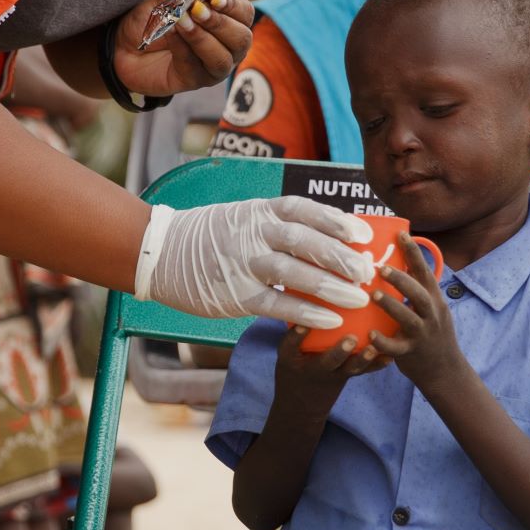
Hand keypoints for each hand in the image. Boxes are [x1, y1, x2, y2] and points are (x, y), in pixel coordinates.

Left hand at [111, 0, 253, 97]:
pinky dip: (183, 48)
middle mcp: (227, 47)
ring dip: (203, 38)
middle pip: (241, 39)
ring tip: (182, 22)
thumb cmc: (152, 19)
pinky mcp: (193, 81)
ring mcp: (212, 67)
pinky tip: (172, 33)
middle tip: (197, 9)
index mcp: (227, 21)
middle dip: (220, 23)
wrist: (122, 43)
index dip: (233, 5)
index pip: (244, 13)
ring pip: (222, 58)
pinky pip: (195, 67)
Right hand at [138, 197, 376, 328]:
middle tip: (369, 271)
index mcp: (260, 210)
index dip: (336, 220)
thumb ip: (279, 225)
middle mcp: (254, 232)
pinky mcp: (236, 294)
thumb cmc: (212, 236)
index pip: (304, 209)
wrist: (161, 252)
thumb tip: (329, 237)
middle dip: (341, 256)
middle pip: (305, 240)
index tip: (363, 234)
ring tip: (358, 298)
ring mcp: (244, 263)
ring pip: (294, 272)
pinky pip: (276, 304)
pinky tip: (329, 320)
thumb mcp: (244, 217)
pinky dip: (305, 312)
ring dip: (330, 285)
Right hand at [276, 325, 388, 410]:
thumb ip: (293, 334)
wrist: (303, 404)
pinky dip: (378, 364)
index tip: (304, 325)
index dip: (297, 336)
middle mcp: (317, 370)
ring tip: (376, 348)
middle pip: (329, 361)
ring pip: (351, 369)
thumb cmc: (293, 369)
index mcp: (294, 361)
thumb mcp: (285, 355)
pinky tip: (390, 355)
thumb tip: (303, 299)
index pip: (292, 347)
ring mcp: (335, 375)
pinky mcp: (348, 376)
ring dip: (365, 360)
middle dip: (340, 352)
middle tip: (351, 339)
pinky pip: (364, 371)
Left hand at [365, 232, 462, 391]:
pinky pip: (397, 348)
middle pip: (420, 293)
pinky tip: (370, 334)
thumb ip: (418, 291)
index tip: (402, 234)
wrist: (446, 371)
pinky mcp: (412, 353)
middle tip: (382, 267)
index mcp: (434, 301)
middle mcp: (432, 315)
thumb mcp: (432, 309)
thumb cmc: (432, 335)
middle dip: (402, 279)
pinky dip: (384, 341)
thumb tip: (396, 263)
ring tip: (373, 294)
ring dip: (391, 305)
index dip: (415, 253)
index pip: (426, 273)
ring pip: (409, 318)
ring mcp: (423, 335)